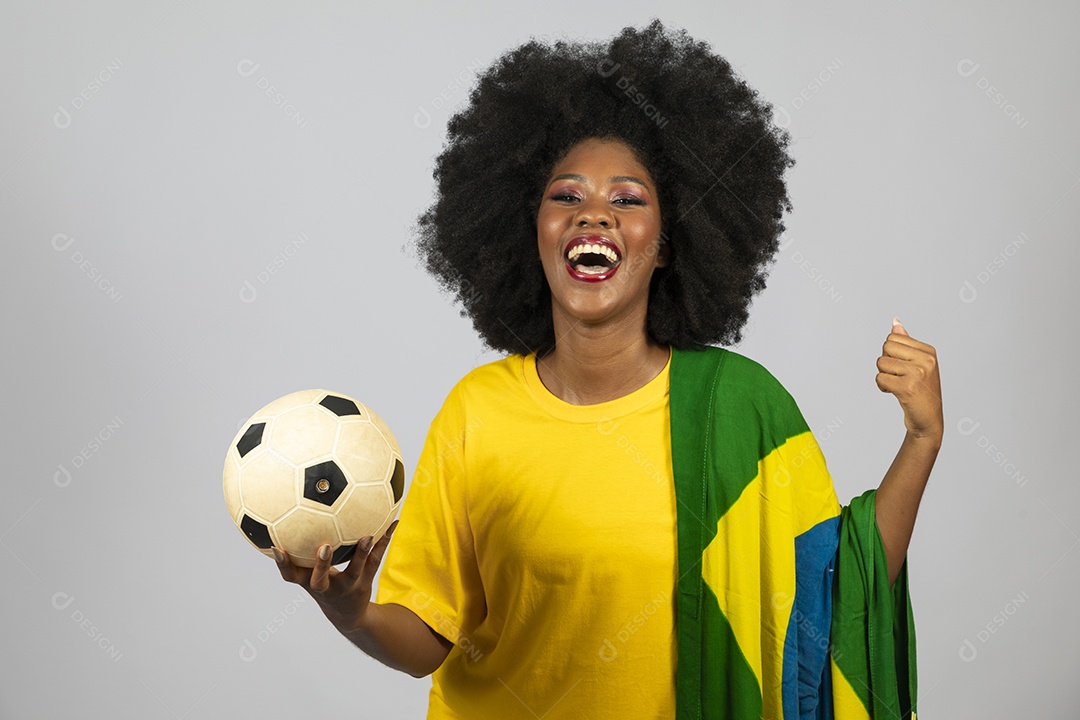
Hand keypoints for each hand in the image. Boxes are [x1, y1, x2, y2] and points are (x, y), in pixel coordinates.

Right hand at [274, 520, 397, 632]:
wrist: (348, 615)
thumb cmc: (323, 585)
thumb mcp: (308, 575)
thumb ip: (299, 555)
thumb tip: (290, 516)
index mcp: (309, 582)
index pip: (291, 576)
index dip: (283, 565)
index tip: (277, 548)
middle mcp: (327, 587)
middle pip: (321, 580)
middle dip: (322, 565)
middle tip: (324, 546)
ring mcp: (348, 586)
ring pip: (355, 570)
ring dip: (361, 552)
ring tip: (368, 535)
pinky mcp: (366, 581)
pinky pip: (375, 559)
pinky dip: (384, 541)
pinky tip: (393, 523)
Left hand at [876, 317, 942, 443]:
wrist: (928, 420)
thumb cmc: (920, 391)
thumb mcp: (917, 363)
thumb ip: (905, 342)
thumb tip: (895, 321)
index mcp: (929, 351)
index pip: (892, 338)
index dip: (891, 354)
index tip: (902, 367)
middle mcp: (926, 360)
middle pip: (886, 347)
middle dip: (885, 363)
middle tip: (898, 377)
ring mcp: (918, 373)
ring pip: (881, 363)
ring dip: (883, 376)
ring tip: (898, 385)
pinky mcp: (908, 387)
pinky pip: (880, 378)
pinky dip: (882, 386)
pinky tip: (894, 393)